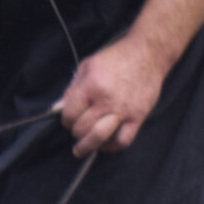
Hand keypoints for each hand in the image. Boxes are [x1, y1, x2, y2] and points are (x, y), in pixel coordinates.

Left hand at [57, 34, 167, 157]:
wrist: (146, 55)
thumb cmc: (115, 58)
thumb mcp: (86, 67)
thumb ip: (71, 90)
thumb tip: (57, 109)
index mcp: (91, 86)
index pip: (70, 114)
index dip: (65, 120)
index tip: (67, 120)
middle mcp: (106, 101)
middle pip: (82, 128)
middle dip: (75, 132)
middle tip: (76, 130)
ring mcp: (123, 111)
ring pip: (100, 137)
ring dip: (88, 145)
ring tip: (83, 148)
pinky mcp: (138, 117)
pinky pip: (123, 140)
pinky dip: (112, 147)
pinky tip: (106, 144)